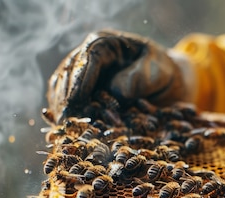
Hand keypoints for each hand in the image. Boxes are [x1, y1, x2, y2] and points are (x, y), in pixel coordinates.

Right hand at [47, 30, 187, 122]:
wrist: (163, 81)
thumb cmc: (161, 73)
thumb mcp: (158, 71)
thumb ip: (139, 78)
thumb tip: (117, 92)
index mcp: (106, 43)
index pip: (89, 59)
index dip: (81, 81)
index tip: (76, 101)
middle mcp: (87, 54)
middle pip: (69, 72)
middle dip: (67, 97)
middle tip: (66, 120)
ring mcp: (80, 70)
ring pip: (61, 85)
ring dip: (61, 106)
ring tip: (64, 126)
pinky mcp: (78, 87)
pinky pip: (62, 97)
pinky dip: (63, 111)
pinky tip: (65, 126)